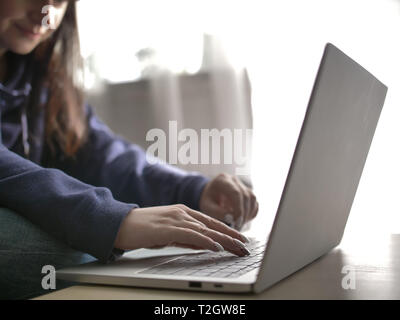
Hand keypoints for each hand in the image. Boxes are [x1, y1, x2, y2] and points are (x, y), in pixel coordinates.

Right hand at [114, 204, 250, 256]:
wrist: (121, 224)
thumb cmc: (144, 229)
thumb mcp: (170, 233)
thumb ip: (187, 237)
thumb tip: (205, 244)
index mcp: (184, 212)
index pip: (212, 221)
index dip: (228, 230)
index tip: (241, 239)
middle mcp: (182, 212)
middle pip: (213, 225)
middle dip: (232, 236)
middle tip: (246, 246)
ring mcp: (175, 218)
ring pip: (206, 230)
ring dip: (224, 240)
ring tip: (237, 248)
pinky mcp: (167, 228)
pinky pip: (191, 235)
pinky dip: (205, 241)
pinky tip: (216, 247)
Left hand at [199, 173, 258, 229]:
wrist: (210, 194)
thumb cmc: (208, 200)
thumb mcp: (207, 206)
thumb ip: (217, 212)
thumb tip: (231, 218)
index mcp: (223, 180)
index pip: (236, 193)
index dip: (238, 208)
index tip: (237, 221)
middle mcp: (234, 180)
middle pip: (246, 196)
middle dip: (244, 213)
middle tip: (238, 226)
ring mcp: (242, 185)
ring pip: (252, 199)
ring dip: (248, 214)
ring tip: (240, 224)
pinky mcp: (248, 193)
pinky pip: (254, 203)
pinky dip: (251, 213)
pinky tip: (243, 220)